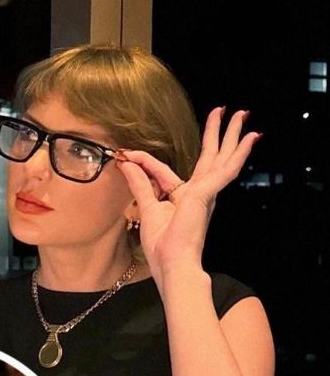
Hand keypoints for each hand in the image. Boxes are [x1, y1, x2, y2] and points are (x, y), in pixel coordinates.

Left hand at [116, 107, 260, 279]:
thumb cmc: (163, 246)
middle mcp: (199, 193)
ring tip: (242, 114)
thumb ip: (139, 184)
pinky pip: (223, 170)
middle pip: (210, 157)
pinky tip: (250, 139)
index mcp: (184, 198)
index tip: (126, 154)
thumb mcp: (146, 208)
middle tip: (227, 111)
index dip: (144, 161)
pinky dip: (237, 154)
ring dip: (232, 135)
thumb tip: (126, 163)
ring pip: (222, 157)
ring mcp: (206, 193)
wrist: (174, 264)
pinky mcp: (207, 194)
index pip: (163, 171)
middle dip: (217, 133)